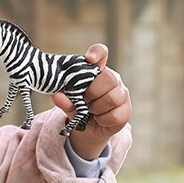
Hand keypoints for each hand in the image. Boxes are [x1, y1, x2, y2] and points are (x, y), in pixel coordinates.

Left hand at [53, 43, 130, 157]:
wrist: (88, 130)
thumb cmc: (79, 109)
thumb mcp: (69, 104)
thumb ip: (64, 100)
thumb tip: (57, 96)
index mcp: (97, 71)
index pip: (101, 52)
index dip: (97, 52)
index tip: (89, 59)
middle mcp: (113, 79)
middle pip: (109, 78)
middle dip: (92, 92)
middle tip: (83, 101)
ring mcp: (122, 94)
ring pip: (112, 98)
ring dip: (96, 108)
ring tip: (90, 111)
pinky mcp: (126, 110)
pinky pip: (115, 115)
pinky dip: (102, 120)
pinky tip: (98, 119)